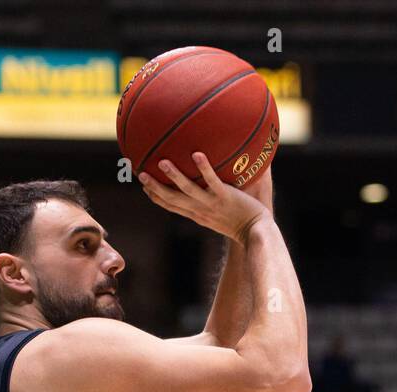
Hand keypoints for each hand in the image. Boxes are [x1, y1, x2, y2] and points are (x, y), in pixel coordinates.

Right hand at [138, 152, 268, 244]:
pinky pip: (212, 181)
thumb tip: (208, 186)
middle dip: (155, 187)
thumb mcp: (220, 215)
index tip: (144, 187)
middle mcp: (200, 210)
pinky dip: (204, 168)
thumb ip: (211, 202)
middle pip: (172, 198)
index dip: (156, 197)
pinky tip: (197, 154)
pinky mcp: (225, 197)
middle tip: (140, 174)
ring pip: (187, 190)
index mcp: (196, 214)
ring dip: (173, 176)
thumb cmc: (241, 223)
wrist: (256, 232)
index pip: (171, 206)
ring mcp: (211, 203)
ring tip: (162, 162)